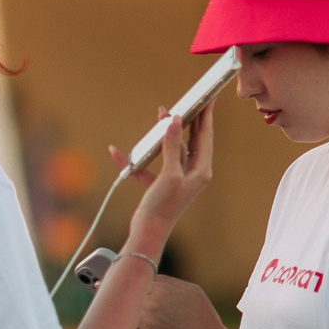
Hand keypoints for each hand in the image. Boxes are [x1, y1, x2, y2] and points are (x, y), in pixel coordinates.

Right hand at [112, 102, 213, 236]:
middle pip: (192, 140)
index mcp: (201, 170)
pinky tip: (119, 153)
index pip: (205, 136)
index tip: (209, 98)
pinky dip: (137, 159)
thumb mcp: (169, 174)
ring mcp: (176, 177)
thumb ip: (172, 147)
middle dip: (188, 120)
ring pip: (171, 149)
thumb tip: (175, 121)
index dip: (206, 116)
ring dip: (163, 134)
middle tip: (190, 100)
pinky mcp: (160, 183)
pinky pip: (149, 166)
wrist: (148, 231)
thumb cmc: (164, 205)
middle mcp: (192, 172)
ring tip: (160, 115)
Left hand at [135, 273, 227, 328]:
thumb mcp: (194, 292)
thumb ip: (171, 282)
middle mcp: (152, 302)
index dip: (140, 294)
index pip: (138, 285)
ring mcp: (147, 321)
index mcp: (162, 289)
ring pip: (127, 317)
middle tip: (137, 318)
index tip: (143, 304)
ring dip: (132, 322)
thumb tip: (153, 277)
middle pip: (129, 300)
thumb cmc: (206, 320)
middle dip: (133, 308)